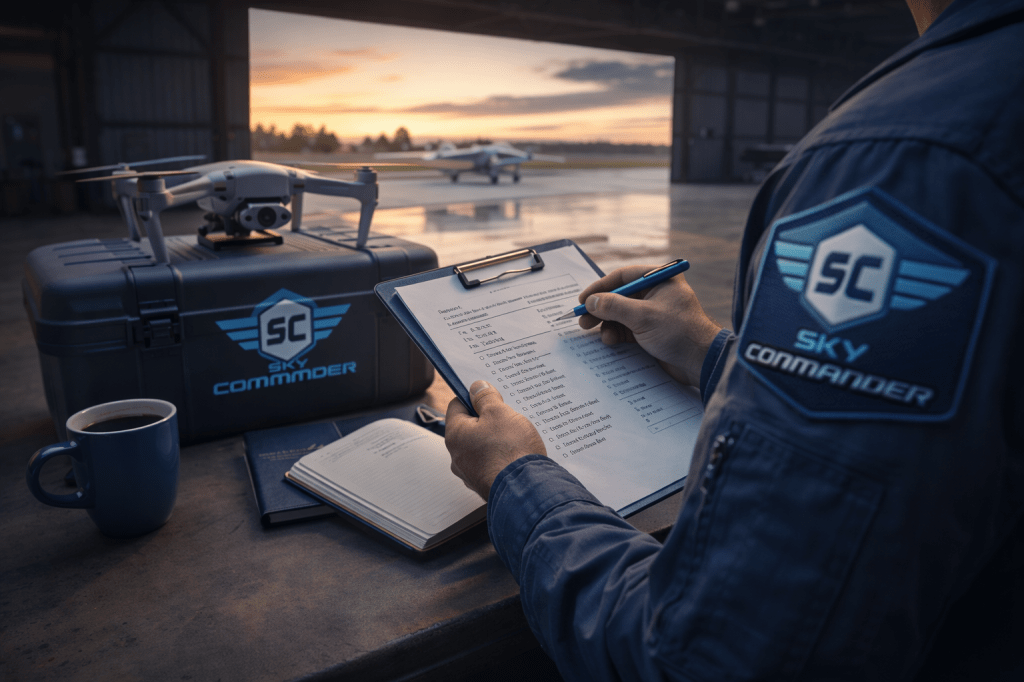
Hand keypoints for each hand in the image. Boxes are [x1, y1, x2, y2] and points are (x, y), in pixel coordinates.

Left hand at [445, 380, 546, 498]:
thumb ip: (486, 398)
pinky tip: (516, 454)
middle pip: (469, 427)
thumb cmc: (511, 450)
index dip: (472, 396)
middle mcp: (457, 457)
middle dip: (487, 419)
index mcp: (455, 435)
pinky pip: (491, 463)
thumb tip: (477, 387)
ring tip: (515, 436)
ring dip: (495, 439)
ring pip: (481, 447)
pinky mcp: (486, 484)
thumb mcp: (500, 413)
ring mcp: (471, 473)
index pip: (456, 406)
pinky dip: (501, 457)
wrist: (527, 490)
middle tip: (506, 415)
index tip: (489, 395)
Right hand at [578, 264, 721, 385]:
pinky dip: (617, 334)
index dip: (600, 287)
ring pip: (622, 315)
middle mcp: (656, 293)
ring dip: (608, 325)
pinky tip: (610, 341)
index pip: (623, 277)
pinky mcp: (652, 331)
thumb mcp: (643, 316)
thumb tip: (590, 302)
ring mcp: (654, 313)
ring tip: (599, 336)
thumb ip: (614, 306)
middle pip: (620, 297)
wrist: (701, 362)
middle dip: (601, 309)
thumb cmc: (679, 332)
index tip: (583, 300)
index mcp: (660, 279)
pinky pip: (628, 329)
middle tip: (583, 321)